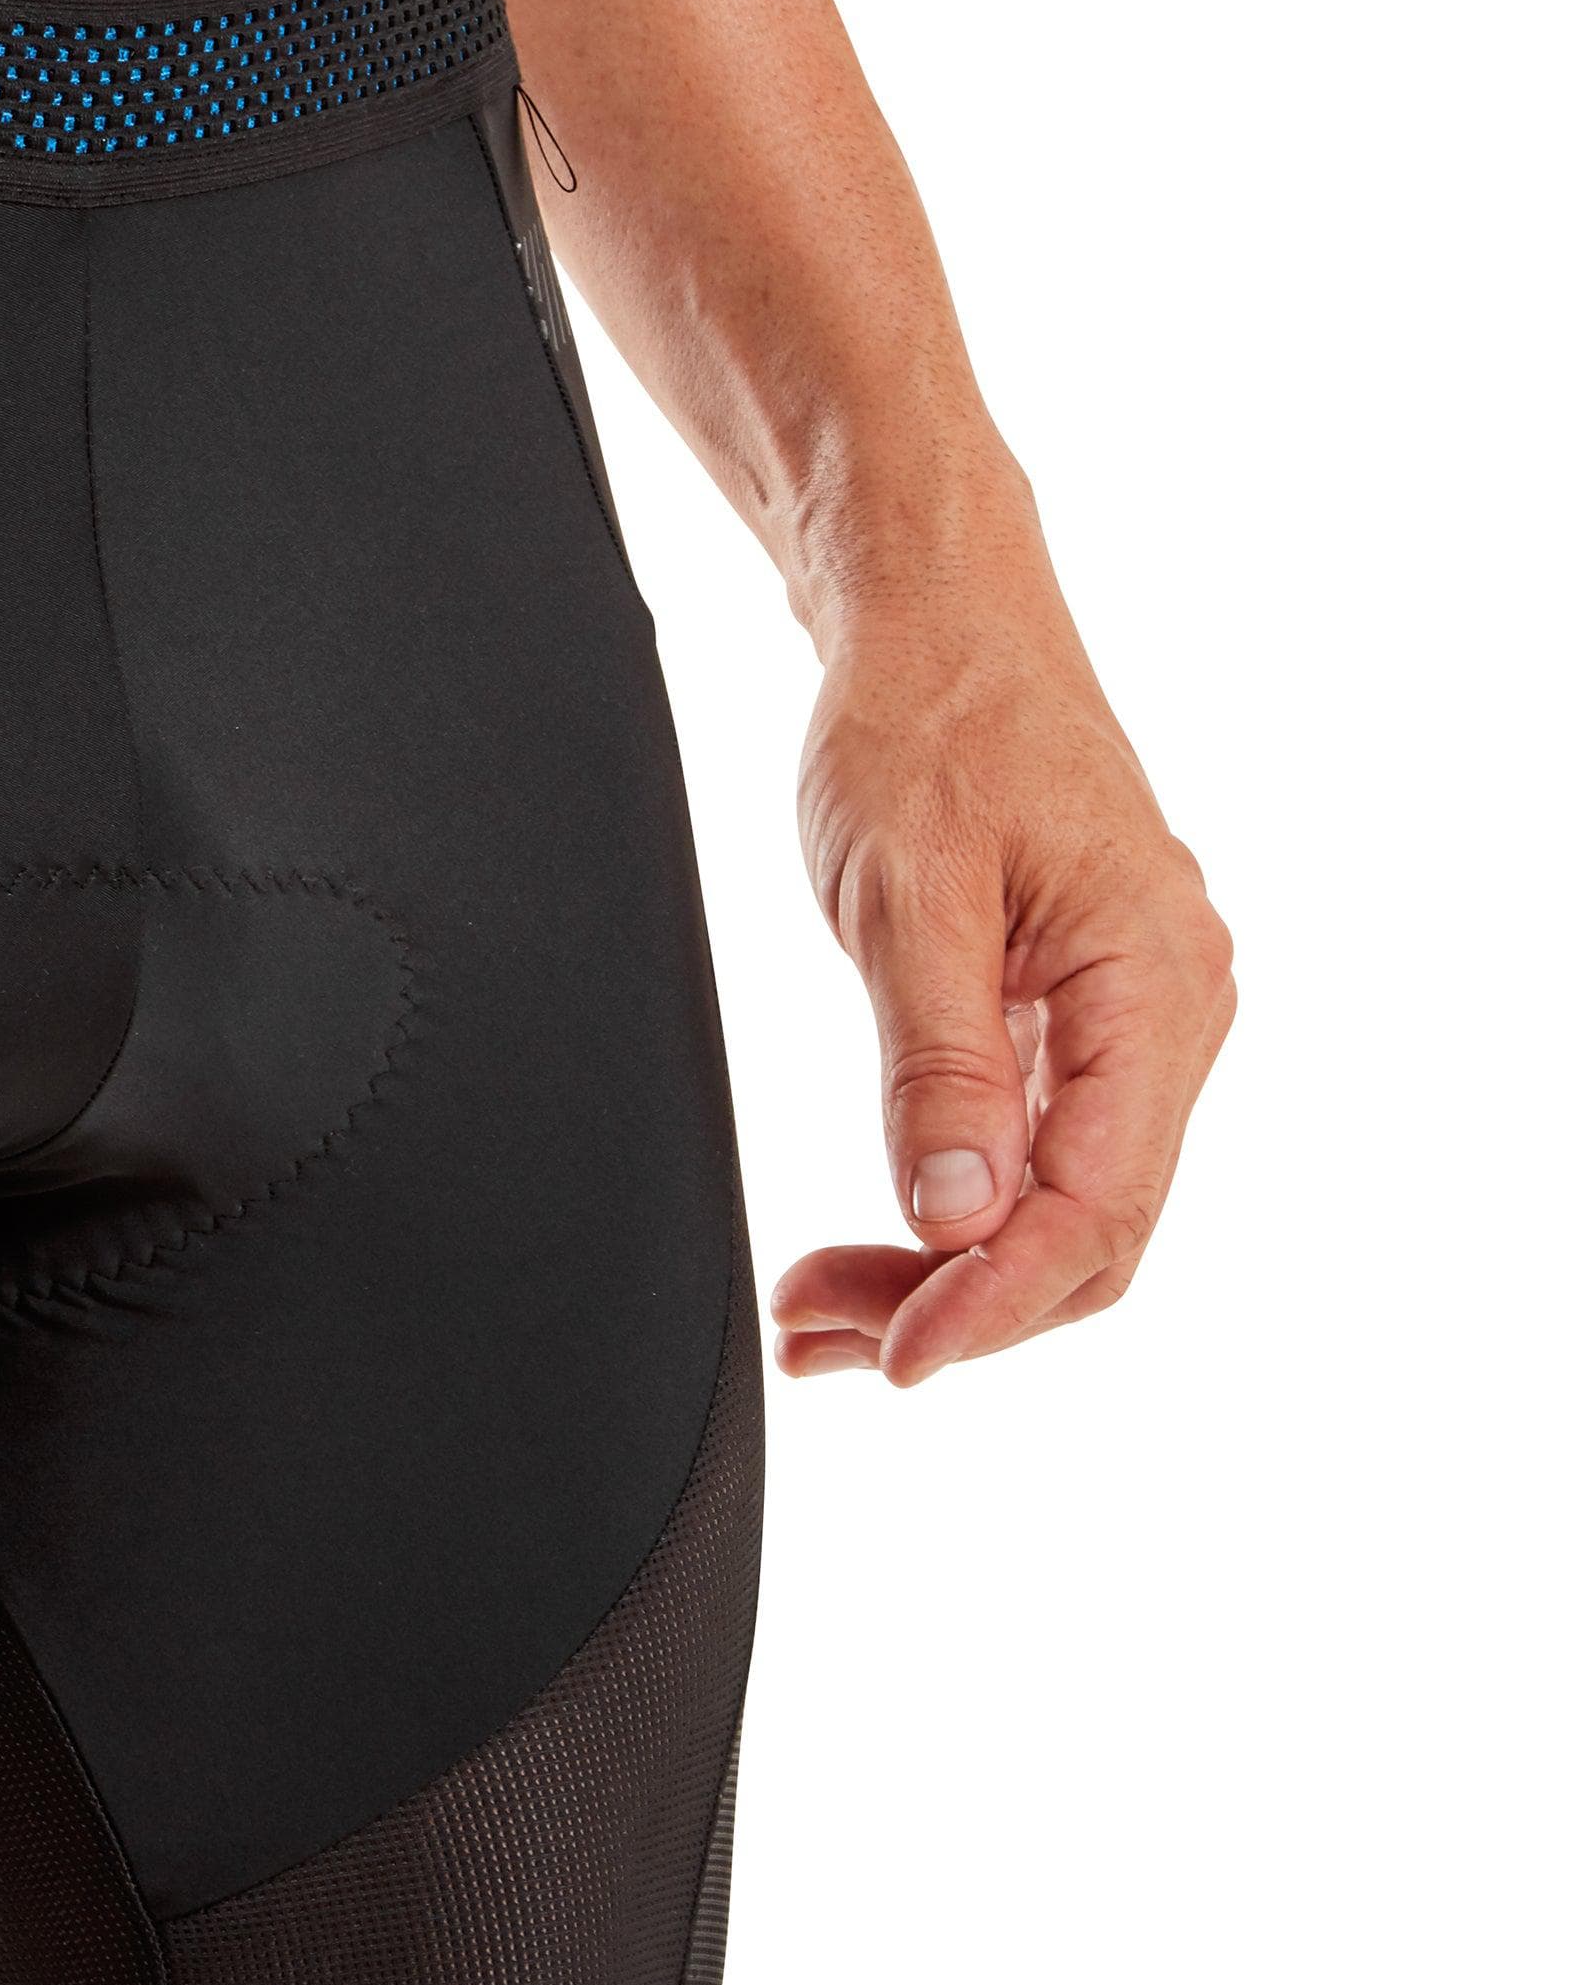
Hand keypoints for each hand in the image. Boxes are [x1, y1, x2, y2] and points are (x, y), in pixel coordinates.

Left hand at [775, 586, 1233, 1386]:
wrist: (941, 628)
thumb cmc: (927, 726)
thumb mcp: (908, 893)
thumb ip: (938, 1062)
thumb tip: (960, 1211)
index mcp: (1153, 983)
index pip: (1097, 1204)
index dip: (996, 1300)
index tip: (897, 1357)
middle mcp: (1169, 1015)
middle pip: (1088, 1232)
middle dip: (957, 1306)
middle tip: (817, 1338)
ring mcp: (1132, 1023)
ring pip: (1062, 1208)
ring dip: (947, 1276)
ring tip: (816, 1313)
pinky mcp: (1078, 1023)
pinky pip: (1039, 1155)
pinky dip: (954, 1217)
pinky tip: (875, 1253)